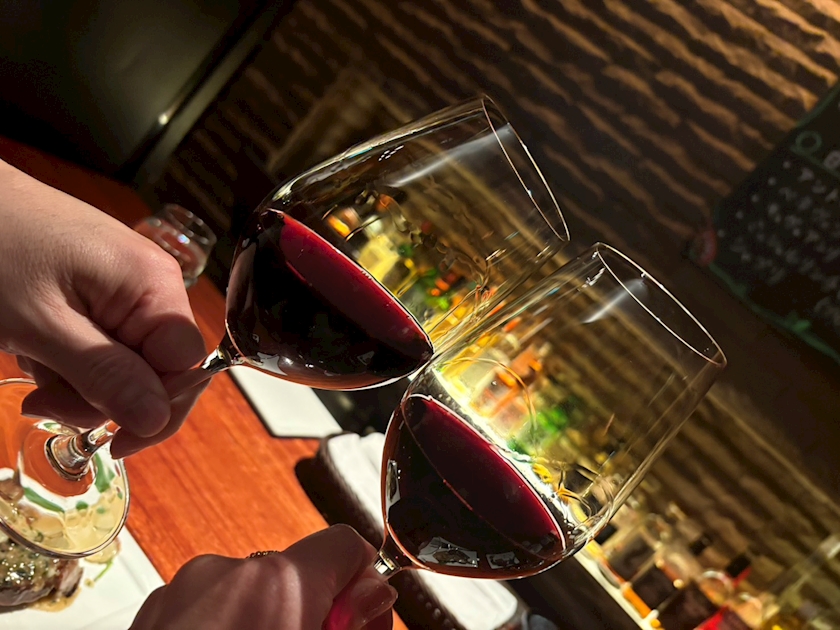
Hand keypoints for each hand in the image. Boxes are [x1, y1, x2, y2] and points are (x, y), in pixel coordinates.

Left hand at [0, 159, 207, 457]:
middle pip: (156, 368)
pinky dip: (70, 355)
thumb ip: (105, 375)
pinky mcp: (103, 286)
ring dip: (78, 378)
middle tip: (44, 400)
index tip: (111, 441)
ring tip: (31, 358)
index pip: (187, 368)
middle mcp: (152, 282)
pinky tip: (36, 341)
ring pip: (126, 360)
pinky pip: (105, 340)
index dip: (153, 409)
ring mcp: (127, 283)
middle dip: (104, 396)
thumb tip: (157, 419)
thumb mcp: (42, 326)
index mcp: (153, 284)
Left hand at [131, 525, 397, 629]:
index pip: (345, 546)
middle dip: (315, 616)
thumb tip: (372, 599)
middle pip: (298, 573)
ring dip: (269, 627)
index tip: (358, 628)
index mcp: (274, 584)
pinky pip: (210, 610)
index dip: (363, 588)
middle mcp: (223, 574)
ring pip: (252, 595)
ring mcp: (178, 593)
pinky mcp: (150, 617)